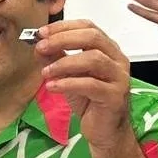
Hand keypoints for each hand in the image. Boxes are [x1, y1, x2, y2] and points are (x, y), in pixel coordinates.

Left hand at [35, 19, 133, 151]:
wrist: (103, 131)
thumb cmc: (89, 101)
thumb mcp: (68, 77)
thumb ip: (56, 59)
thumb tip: (38, 45)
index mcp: (108, 49)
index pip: (88, 27)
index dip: (64, 27)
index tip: (41, 33)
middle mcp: (117, 59)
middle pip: (92, 37)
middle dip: (63, 39)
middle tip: (41, 47)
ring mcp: (119, 77)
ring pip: (93, 59)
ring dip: (64, 63)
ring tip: (45, 72)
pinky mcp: (115, 96)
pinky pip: (91, 84)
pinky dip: (68, 83)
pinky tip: (52, 86)